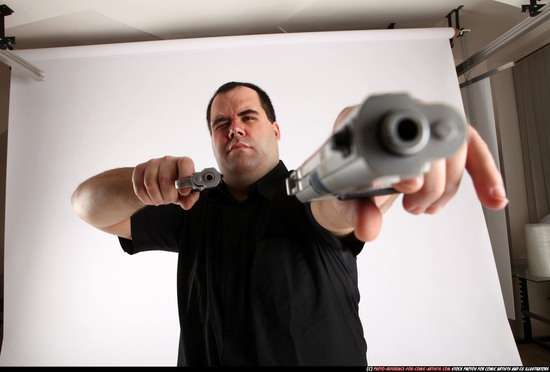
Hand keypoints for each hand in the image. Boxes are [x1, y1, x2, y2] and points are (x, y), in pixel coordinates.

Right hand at [132, 156, 199, 209]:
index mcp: (184, 162)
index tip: (184, 192)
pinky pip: (140, 188)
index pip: (185, 163)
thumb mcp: (187, 193)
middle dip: (168, 196)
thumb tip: (186, 204)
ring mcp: (152, 163)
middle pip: (165, 180)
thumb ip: (190, 198)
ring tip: (161, 199)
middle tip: (170, 200)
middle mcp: (168, 160)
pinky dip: (146, 199)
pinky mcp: (139, 169)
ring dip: (157, 198)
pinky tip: (152, 198)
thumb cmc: (177, 187)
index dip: (185, 177)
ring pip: (150, 185)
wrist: (160, 184)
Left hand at [325, 106, 508, 242]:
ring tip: (425, 207)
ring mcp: (416, 128)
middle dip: (431, 181)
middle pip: (433, 138)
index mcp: (361, 119)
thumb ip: (354, 213)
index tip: (409, 187)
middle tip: (414, 206)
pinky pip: (469, 152)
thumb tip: (369, 226)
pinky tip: (492, 198)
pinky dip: (484, 176)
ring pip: (455, 147)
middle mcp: (392, 114)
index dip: (408, 158)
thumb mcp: (340, 202)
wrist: (342, 190)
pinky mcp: (434, 144)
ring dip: (448, 186)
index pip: (396, 125)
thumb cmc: (340, 185)